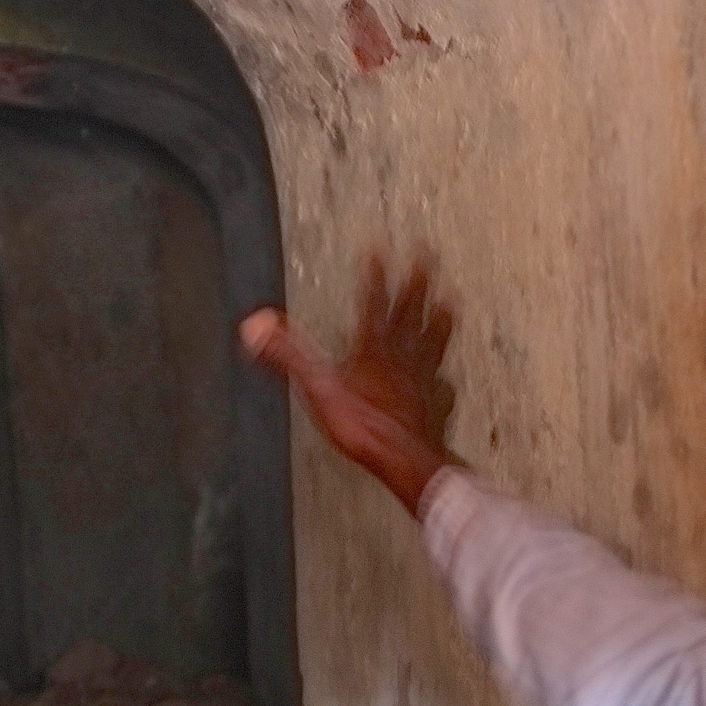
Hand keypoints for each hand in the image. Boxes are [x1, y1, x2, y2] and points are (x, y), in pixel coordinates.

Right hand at [239, 252, 457, 515]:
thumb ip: (287, 354)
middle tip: (427, 253)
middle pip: (412, 310)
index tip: (378, 248)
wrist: (404, 458)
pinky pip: (440, 381)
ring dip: (440, 316)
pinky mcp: (433, 402)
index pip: (374, 301)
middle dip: (417, 280)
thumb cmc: (362, 424)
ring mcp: (422, 378)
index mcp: (374, 347)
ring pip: (434, 338)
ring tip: (449, 298)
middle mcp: (402, 355)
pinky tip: (445, 376)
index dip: (375, 274)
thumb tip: (255, 324)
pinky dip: (442, 373)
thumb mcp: (317, 387)